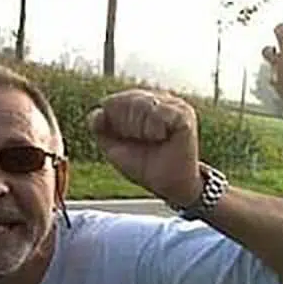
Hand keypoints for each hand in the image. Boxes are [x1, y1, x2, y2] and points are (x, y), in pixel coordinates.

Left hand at [88, 90, 201, 207]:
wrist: (169, 185)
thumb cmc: (144, 165)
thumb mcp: (113, 147)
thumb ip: (98, 127)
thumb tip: (100, 110)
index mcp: (138, 102)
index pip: (112, 102)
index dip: (116, 125)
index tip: (130, 140)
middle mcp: (156, 98)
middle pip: (126, 101)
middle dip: (129, 128)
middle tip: (145, 142)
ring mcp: (172, 104)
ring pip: (142, 104)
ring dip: (143, 130)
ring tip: (156, 140)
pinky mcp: (184, 113)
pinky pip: (157, 114)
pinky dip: (156, 130)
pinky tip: (164, 137)